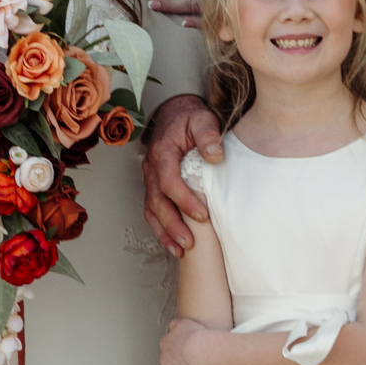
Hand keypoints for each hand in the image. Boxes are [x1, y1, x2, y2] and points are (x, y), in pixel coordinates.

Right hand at [144, 93, 222, 255]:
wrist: (176, 113)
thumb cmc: (190, 118)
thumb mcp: (202, 119)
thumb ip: (208, 135)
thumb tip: (215, 156)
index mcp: (162, 153)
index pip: (168, 182)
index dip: (184, 201)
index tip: (203, 214)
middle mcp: (151, 168)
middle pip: (156, 202)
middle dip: (172, 225)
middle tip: (190, 243)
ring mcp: (150, 179)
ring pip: (151, 210)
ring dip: (164, 232)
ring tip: (181, 250)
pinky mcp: (154, 186)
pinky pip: (153, 211)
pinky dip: (161, 229)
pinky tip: (174, 245)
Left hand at [160, 317, 211, 364]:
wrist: (201, 351)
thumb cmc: (196, 336)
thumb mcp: (185, 322)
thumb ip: (176, 325)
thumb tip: (173, 327)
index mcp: (165, 343)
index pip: (170, 346)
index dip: (180, 348)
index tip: (189, 348)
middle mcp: (163, 358)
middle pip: (170, 360)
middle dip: (180, 360)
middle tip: (194, 358)